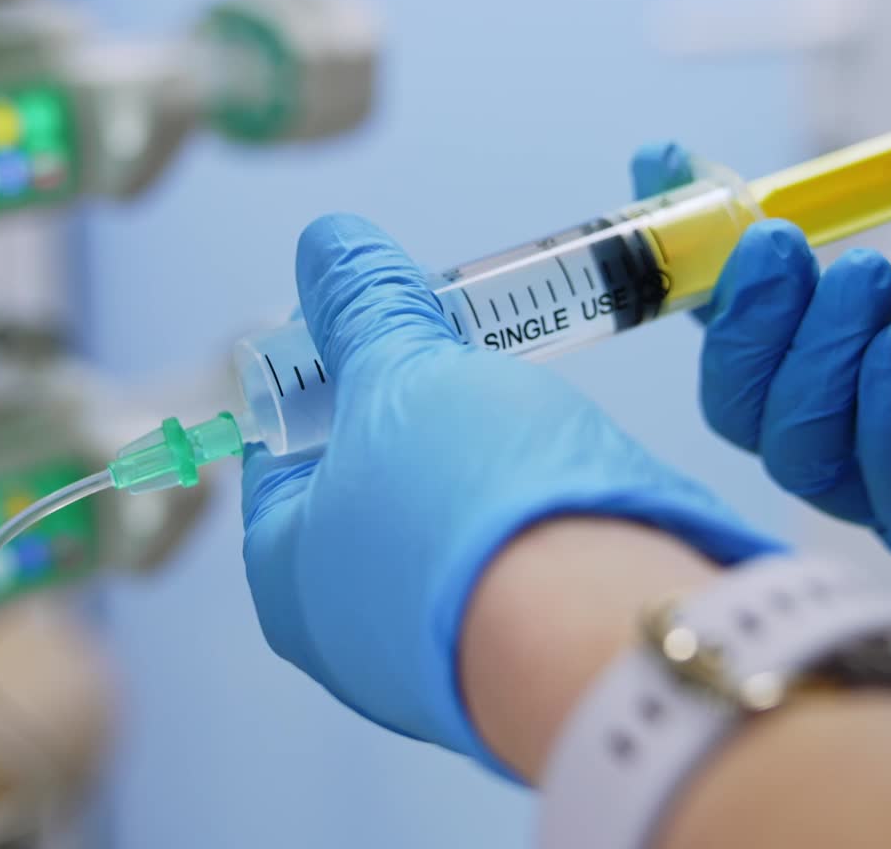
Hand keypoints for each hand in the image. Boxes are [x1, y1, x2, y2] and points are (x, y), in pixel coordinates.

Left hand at [241, 213, 780, 767]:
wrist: (609, 627)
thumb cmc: (467, 500)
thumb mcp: (402, 373)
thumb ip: (364, 306)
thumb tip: (326, 239)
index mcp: (288, 573)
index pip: (280, 449)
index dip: (322, 373)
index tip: (370, 325)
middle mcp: (352, 629)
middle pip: (367, 478)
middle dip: (409, 406)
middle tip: (446, 346)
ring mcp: (440, 648)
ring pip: (442, 514)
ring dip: (473, 450)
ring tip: (503, 394)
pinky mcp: (522, 650)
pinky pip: (504, 553)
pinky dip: (519, 502)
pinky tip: (548, 461)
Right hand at [634, 143, 890, 646]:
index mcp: (843, 371)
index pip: (737, 318)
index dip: (690, 250)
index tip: (666, 165)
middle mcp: (851, 444)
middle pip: (739, 404)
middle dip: (746, 319)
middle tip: (779, 240)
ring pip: (797, 452)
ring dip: (814, 361)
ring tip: (868, 276)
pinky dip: (883, 425)